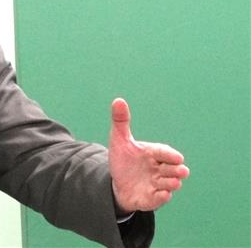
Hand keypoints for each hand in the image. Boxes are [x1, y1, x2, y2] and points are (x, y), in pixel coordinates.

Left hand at [109, 98, 189, 212]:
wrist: (117, 183)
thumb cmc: (123, 160)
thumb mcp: (119, 140)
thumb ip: (121, 121)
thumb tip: (118, 100)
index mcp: (153, 154)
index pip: (164, 152)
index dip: (169, 155)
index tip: (177, 157)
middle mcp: (159, 169)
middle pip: (172, 169)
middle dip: (177, 170)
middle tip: (181, 170)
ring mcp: (157, 184)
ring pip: (169, 184)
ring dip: (171, 184)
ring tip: (173, 182)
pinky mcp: (152, 198)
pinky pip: (159, 199)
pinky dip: (161, 197)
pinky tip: (162, 195)